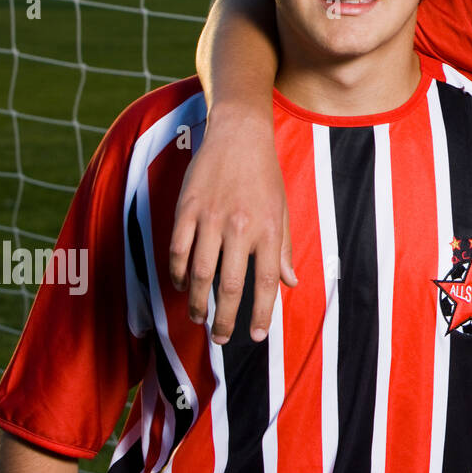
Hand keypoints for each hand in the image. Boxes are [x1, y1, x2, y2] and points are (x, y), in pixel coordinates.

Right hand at [169, 104, 294, 343]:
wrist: (239, 134)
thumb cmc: (264, 174)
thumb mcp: (282, 209)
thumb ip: (283, 248)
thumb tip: (292, 283)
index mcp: (268, 228)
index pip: (266, 282)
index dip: (262, 313)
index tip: (257, 335)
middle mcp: (240, 226)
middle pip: (229, 285)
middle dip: (224, 318)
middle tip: (221, 338)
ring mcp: (211, 217)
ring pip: (200, 273)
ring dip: (198, 302)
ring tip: (200, 318)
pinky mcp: (186, 208)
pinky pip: (179, 250)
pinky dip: (179, 273)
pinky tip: (183, 286)